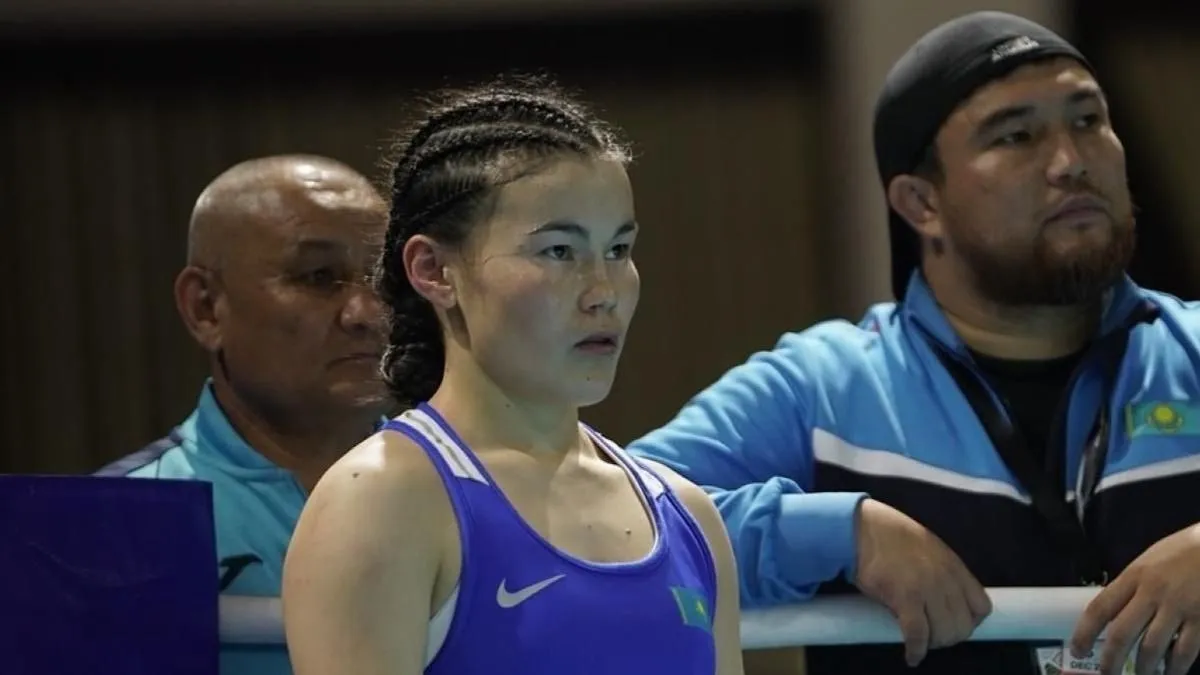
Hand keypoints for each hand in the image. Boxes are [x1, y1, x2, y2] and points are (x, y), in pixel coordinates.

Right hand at [853, 498, 992, 666]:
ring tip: (921, 642)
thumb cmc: (889, 536)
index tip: (955, 625)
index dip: (970, 622)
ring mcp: (926, 588)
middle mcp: (945, 578)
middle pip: (963, 625)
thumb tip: (942, 601)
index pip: (981, 607)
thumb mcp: (929, 548)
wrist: (862, 528)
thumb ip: (942, 572)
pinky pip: (918, 634)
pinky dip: (916, 650)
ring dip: (933, 644)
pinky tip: (912, 655)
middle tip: (933, 636)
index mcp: (954, 566)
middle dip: (950, 637)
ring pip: (944, 633)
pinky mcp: (904, 598)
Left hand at [1071, 523, 1199, 674]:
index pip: (1100, 608)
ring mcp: (1179, 607)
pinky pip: (1184, 651)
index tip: (1077, 649)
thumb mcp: (1149, 561)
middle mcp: (1153, 593)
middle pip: (1122, 634)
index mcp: (1134, 576)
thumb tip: (1114, 612)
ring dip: (1143, 668)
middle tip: (1106, 673)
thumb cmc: (1184, 551)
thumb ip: (1132, 586)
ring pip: (1152, 648)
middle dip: (1111, 660)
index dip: (1084, 632)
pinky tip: (1170, 672)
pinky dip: (1175, 667)